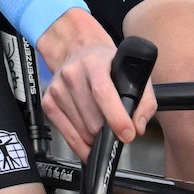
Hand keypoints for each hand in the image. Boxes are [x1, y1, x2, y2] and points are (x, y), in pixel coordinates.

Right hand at [36, 9, 154, 159]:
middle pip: (92, 118)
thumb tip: (138, 127)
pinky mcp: (48, 102)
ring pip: (80, 129)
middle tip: (120, 132)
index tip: (128, 134)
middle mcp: (73, 74)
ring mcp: (58, 89)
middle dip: (110, 132)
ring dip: (96, 139)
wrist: (77, 49)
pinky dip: (80, 143)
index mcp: (95, 63)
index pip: (103, 93)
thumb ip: (145, 101)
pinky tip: (90, 141)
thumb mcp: (133, 72)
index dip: (116, 117)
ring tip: (106, 132)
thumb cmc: (108, 63)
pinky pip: (65, 133)